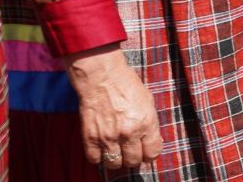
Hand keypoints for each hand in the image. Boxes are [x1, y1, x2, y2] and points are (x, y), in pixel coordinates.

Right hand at [67, 46, 162, 169]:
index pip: (152, 153)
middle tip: (131, 151)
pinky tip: (102, 148)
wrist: (102, 77)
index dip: (150, 154)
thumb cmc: (127, 86)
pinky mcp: (90, 137)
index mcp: (146, 123)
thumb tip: (152, 142)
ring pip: (115, 164)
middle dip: (134, 158)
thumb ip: (150, 125)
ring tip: (117, 150)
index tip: (146, 151)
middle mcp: (128, 133)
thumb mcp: (148, 103)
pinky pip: (95, 159)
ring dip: (117, 160)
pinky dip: (99, 157)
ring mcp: (108, 137)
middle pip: (133, 162)